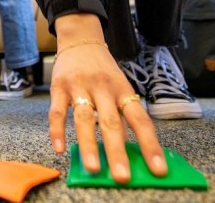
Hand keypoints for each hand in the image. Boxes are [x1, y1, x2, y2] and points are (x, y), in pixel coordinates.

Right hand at [51, 14, 166, 182]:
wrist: (81, 38)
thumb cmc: (103, 69)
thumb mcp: (119, 86)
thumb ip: (122, 114)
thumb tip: (129, 147)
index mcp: (122, 90)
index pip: (140, 120)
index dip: (150, 145)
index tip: (158, 169)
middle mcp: (103, 88)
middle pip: (111, 122)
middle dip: (117, 151)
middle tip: (122, 175)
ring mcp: (80, 87)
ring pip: (84, 119)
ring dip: (89, 144)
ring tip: (93, 167)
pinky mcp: (59, 87)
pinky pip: (57, 112)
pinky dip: (57, 130)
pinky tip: (60, 148)